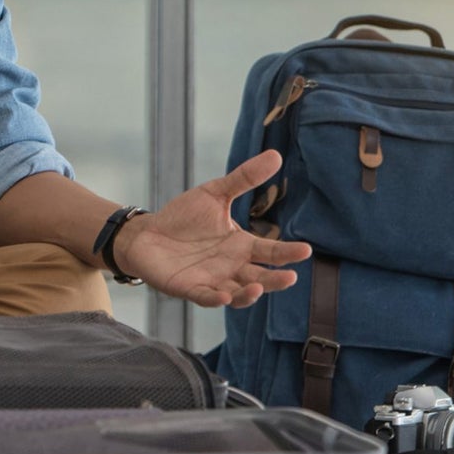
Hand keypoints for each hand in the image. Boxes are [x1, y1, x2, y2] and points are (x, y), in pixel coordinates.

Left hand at [112, 150, 308, 307]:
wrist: (147, 233)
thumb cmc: (183, 217)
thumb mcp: (215, 194)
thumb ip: (244, 178)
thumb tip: (275, 155)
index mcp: (242, 246)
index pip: (271, 252)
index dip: (288, 253)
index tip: (306, 250)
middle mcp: (232, 267)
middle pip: (260, 277)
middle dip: (275, 280)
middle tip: (291, 277)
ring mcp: (212, 280)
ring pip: (237, 294)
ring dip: (249, 295)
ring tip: (257, 288)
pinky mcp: (189, 288)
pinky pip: (206, 297)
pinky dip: (215, 299)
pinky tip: (223, 295)